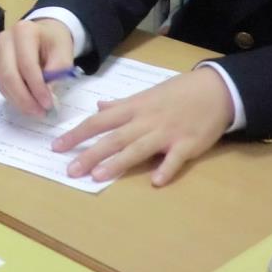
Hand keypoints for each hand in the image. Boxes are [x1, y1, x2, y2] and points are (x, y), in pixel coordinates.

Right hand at [0, 18, 74, 116]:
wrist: (45, 34)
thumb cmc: (55, 43)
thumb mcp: (64, 54)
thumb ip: (57, 74)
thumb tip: (48, 96)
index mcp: (24, 31)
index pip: (26, 63)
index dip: (36, 86)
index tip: (48, 104)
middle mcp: (6, 40)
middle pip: (9, 74)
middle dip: (24, 98)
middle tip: (39, 112)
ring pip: (3, 82)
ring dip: (19, 101)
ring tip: (36, 111)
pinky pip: (2, 86)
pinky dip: (14, 98)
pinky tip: (28, 105)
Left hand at [51, 68, 232, 186]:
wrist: (215, 89)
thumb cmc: (178, 93)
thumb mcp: (146, 94)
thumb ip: (122, 104)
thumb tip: (98, 107)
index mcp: (133, 107)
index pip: (98, 121)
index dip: (77, 133)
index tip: (57, 146)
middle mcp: (145, 120)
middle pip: (113, 138)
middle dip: (89, 153)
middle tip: (70, 170)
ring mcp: (166, 132)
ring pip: (137, 148)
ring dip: (117, 162)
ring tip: (97, 176)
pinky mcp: (188, 144)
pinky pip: (175, 158)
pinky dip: (166, 168)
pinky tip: (156, 181)